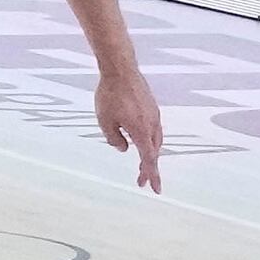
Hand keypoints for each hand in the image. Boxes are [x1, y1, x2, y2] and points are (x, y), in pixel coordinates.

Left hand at [98, 59, 166, 189]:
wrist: (121, 70)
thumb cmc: (110, 95)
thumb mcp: (104, 121)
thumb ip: (114, 139)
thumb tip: (125, 149)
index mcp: (141, 131)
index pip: (149, 159)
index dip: (152, 175)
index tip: (155, 189)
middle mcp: (152, 125)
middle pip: (154, 153)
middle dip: (148, 169)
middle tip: (142, 183)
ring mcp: (154, 116)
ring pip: (155, 141)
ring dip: (149, 155)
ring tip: (142, 167)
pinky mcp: (152, 109)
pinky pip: (153, 130)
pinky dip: (149, 142)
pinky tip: (142, 144)